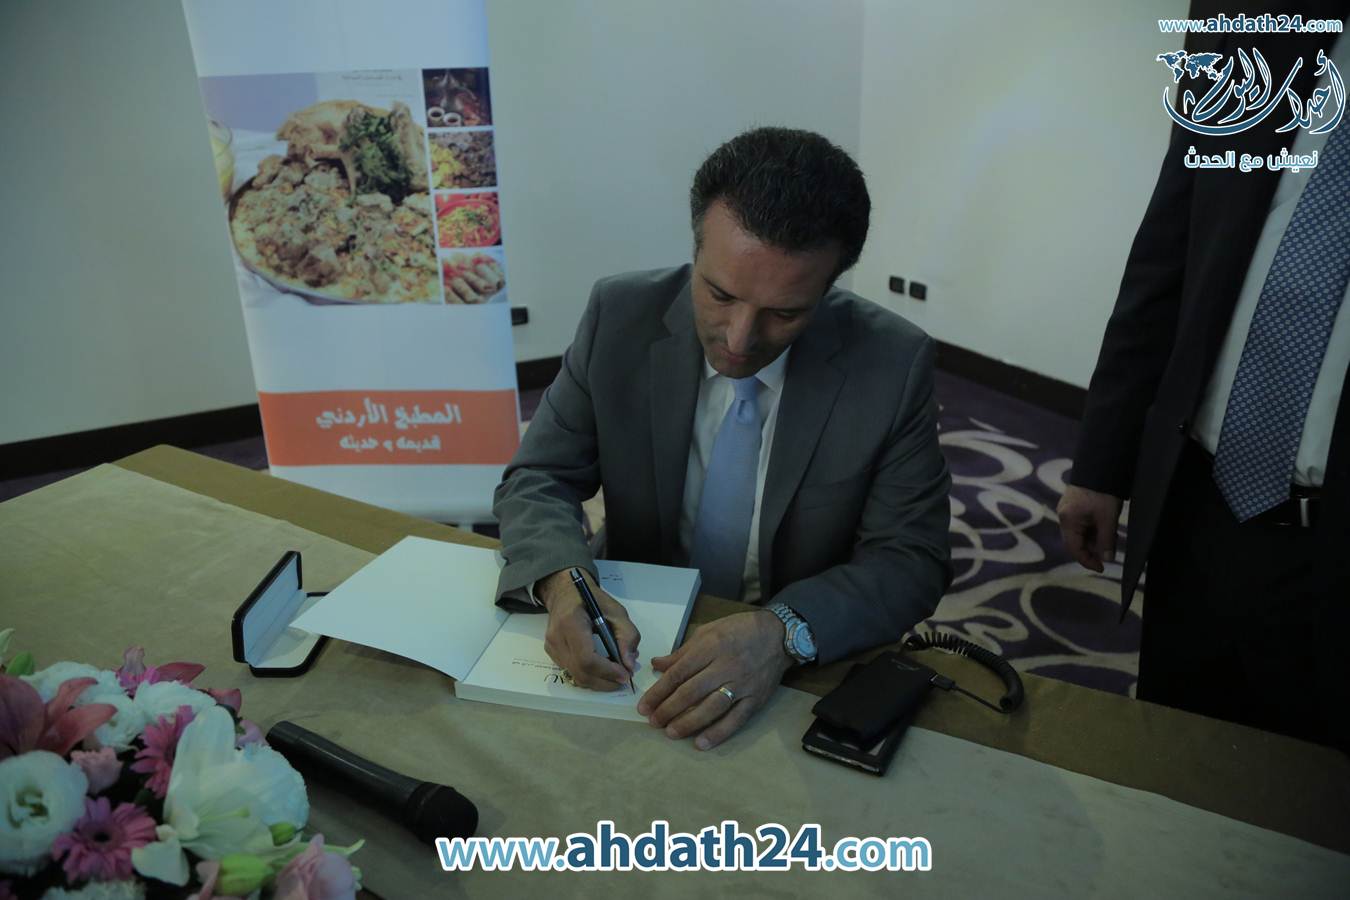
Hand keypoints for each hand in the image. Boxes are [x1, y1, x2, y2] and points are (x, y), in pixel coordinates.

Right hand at [536, 569, 639, 690]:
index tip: (625, 674)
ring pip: (576, 676)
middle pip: (581, 672)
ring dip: (599, 681)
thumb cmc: (592, 599)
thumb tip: (628, 664)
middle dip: (605, 681)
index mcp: (572, 622)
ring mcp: (551, 647)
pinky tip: (602, 667)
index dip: (607, 671)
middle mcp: (557, 637)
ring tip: (615, 673)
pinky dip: (589, 675)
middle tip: (624, 678)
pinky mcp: (552, 653)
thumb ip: (627, 636)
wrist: (564, 593)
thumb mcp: (617, 611)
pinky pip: (572, 671)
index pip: (586, 658)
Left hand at [637, 610, 791, 750]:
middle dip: (668, 709)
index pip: (678, 673)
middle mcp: (725, 666)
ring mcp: (742, 685)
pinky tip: (701, 743)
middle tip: (653, 722)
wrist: (779, 635)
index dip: (658, 692)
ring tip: (670, 733)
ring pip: (711, 708)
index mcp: (710, 647)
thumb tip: (657, 665)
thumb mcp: (708, 631)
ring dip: (688, 723)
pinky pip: (736, 719)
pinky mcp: (756, 699)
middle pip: (691, 692)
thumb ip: (682, 651)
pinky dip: (718, 733)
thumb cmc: (739, 630)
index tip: (644, 706)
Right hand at [1057, 484, 1123, 571]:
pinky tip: (1104, 529)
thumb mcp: (1107, 518)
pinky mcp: (1073, 506)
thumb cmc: (1102, 492)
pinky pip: (1081, 524)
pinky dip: (1092, 531)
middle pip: (1075, 542)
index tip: (1102, 568)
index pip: (1074, 549)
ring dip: (1093, 540)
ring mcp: (1067, 511)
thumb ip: (1106, 540)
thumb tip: (1107, 559)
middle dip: (1091, 550)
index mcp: (1068, 521)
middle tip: (1108, 554)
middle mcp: (1064, 517)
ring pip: (1079, 533)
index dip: (1088, 561)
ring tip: (1109, 540)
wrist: (1100, 466)